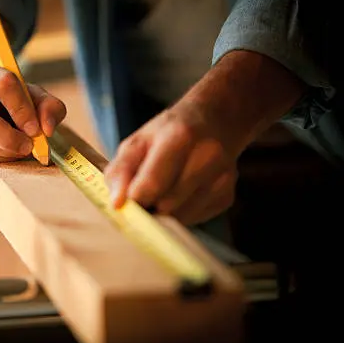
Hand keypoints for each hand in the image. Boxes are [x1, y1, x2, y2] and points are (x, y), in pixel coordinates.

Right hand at [0, 60, 66, 162]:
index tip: (36, 128)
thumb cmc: (15, 97)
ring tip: (23, 145)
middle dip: (8, 137)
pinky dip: (2, 158)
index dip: (22, 109)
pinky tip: (9, 149)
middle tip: (29, 145)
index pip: (3, 85)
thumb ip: (50, 107)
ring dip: (9, 151)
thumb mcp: (36, 95)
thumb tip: (47, 130)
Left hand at [104, 102, 239, 224]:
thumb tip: (116, 204)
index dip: (133, 199)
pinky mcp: (227, 197)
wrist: (214, 122)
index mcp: (180, 137)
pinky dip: (180, 212)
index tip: (124, 202)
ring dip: (164, 211)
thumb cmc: (167, 134)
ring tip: (164, 188)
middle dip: (149, 205)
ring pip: (179, 217)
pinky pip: (192, 220)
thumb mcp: (136, 142)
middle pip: (166, 205)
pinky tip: (182, 191)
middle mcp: (207, 157)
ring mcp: (222, 179)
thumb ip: (120, 171)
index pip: (153, 184)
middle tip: (143, 192)